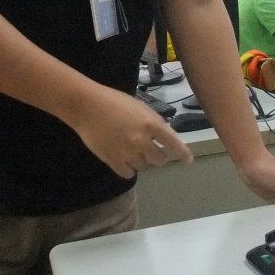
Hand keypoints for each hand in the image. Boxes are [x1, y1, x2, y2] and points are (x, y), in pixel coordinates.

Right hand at [68, 86, 192, 177]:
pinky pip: (128, 173)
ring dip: (141, 161)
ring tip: (130, 149)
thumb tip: (166, 136)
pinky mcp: (112, 159)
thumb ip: (154, 121)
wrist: (86, 106)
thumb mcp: (140, 106)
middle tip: (149, 150)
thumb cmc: (114, 101)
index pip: (173, 143)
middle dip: (157, 156)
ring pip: (143, 166)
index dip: (182, 153)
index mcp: (150, 124)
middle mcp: (141, 140)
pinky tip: (124, 160)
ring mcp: (126, 151)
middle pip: (159, 159)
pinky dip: (128, 169)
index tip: (188, 161)